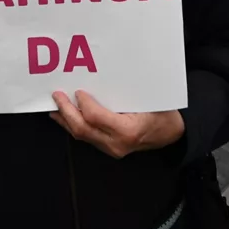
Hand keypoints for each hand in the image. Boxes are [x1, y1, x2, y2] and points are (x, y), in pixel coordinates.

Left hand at [50, 91, 184, 158]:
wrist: (173, 134)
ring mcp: (112, 149)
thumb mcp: (146, 100)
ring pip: (81, 136)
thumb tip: (98, 80)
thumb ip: (122, 94)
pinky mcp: (109, 149)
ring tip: (55, 108)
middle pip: (82, 130)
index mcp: (127, 130)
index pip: (95, 118)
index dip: (83, 104)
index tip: (77, 91)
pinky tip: (67, 118)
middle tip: (57, 97)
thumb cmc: (162, 114)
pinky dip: (75, 126)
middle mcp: (116, 143)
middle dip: (67, 112)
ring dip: (66, 121)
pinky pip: (87, 138)